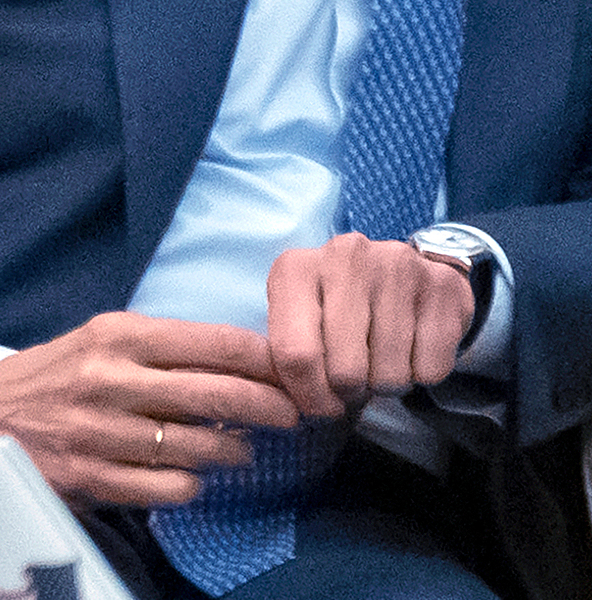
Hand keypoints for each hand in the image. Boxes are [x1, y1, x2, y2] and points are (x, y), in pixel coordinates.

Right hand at [0, 311, 299, 506]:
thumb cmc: (63, 373)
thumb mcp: (110, 340)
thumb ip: (173, 346)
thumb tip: (250, 360)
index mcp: (126, 336)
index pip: (222, 343)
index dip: (270, 361)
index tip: (295, 373)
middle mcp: (112, 380)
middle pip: (220, 394)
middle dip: (270, 407)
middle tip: (292, 415)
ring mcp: (97, 432)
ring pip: (198, 446)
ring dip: (235, 450)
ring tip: (244, 449)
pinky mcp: (86, 478)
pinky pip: (166, 487)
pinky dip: (192, 484)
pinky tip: (195, 476)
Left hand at [265, 232, 474, 418]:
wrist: (404, 273)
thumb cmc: (339, 310)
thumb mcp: (298, 326)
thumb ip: (288, 362)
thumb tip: (301, 406)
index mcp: (297, 269)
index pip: (296, 355)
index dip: (311, 397)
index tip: (322, 406)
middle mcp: (347, 256)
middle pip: (346, 371)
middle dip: (351, 392)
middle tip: (356, 379)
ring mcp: (399, 265)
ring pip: (390, 374)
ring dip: (387, 383)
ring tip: (384, 359)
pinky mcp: (442, 283)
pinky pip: (431, 367)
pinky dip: (423, 372)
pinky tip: (414, 346)